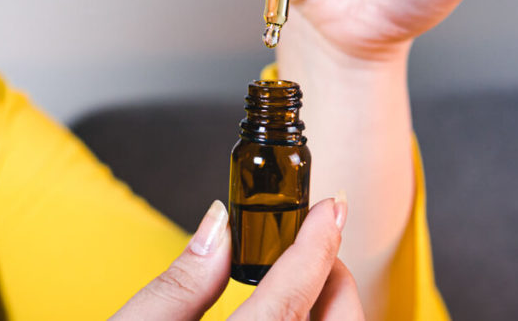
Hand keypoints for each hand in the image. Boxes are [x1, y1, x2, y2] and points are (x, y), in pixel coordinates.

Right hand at [111, 197, 361, 319]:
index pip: (291, 296)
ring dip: (328, 305)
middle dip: (333, 276)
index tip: (331, 209)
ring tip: (303, 281)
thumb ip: (181, 281)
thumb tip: (219, 223)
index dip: (317, 244)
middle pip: (337, 320)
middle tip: (312, 244)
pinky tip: (294, 315)